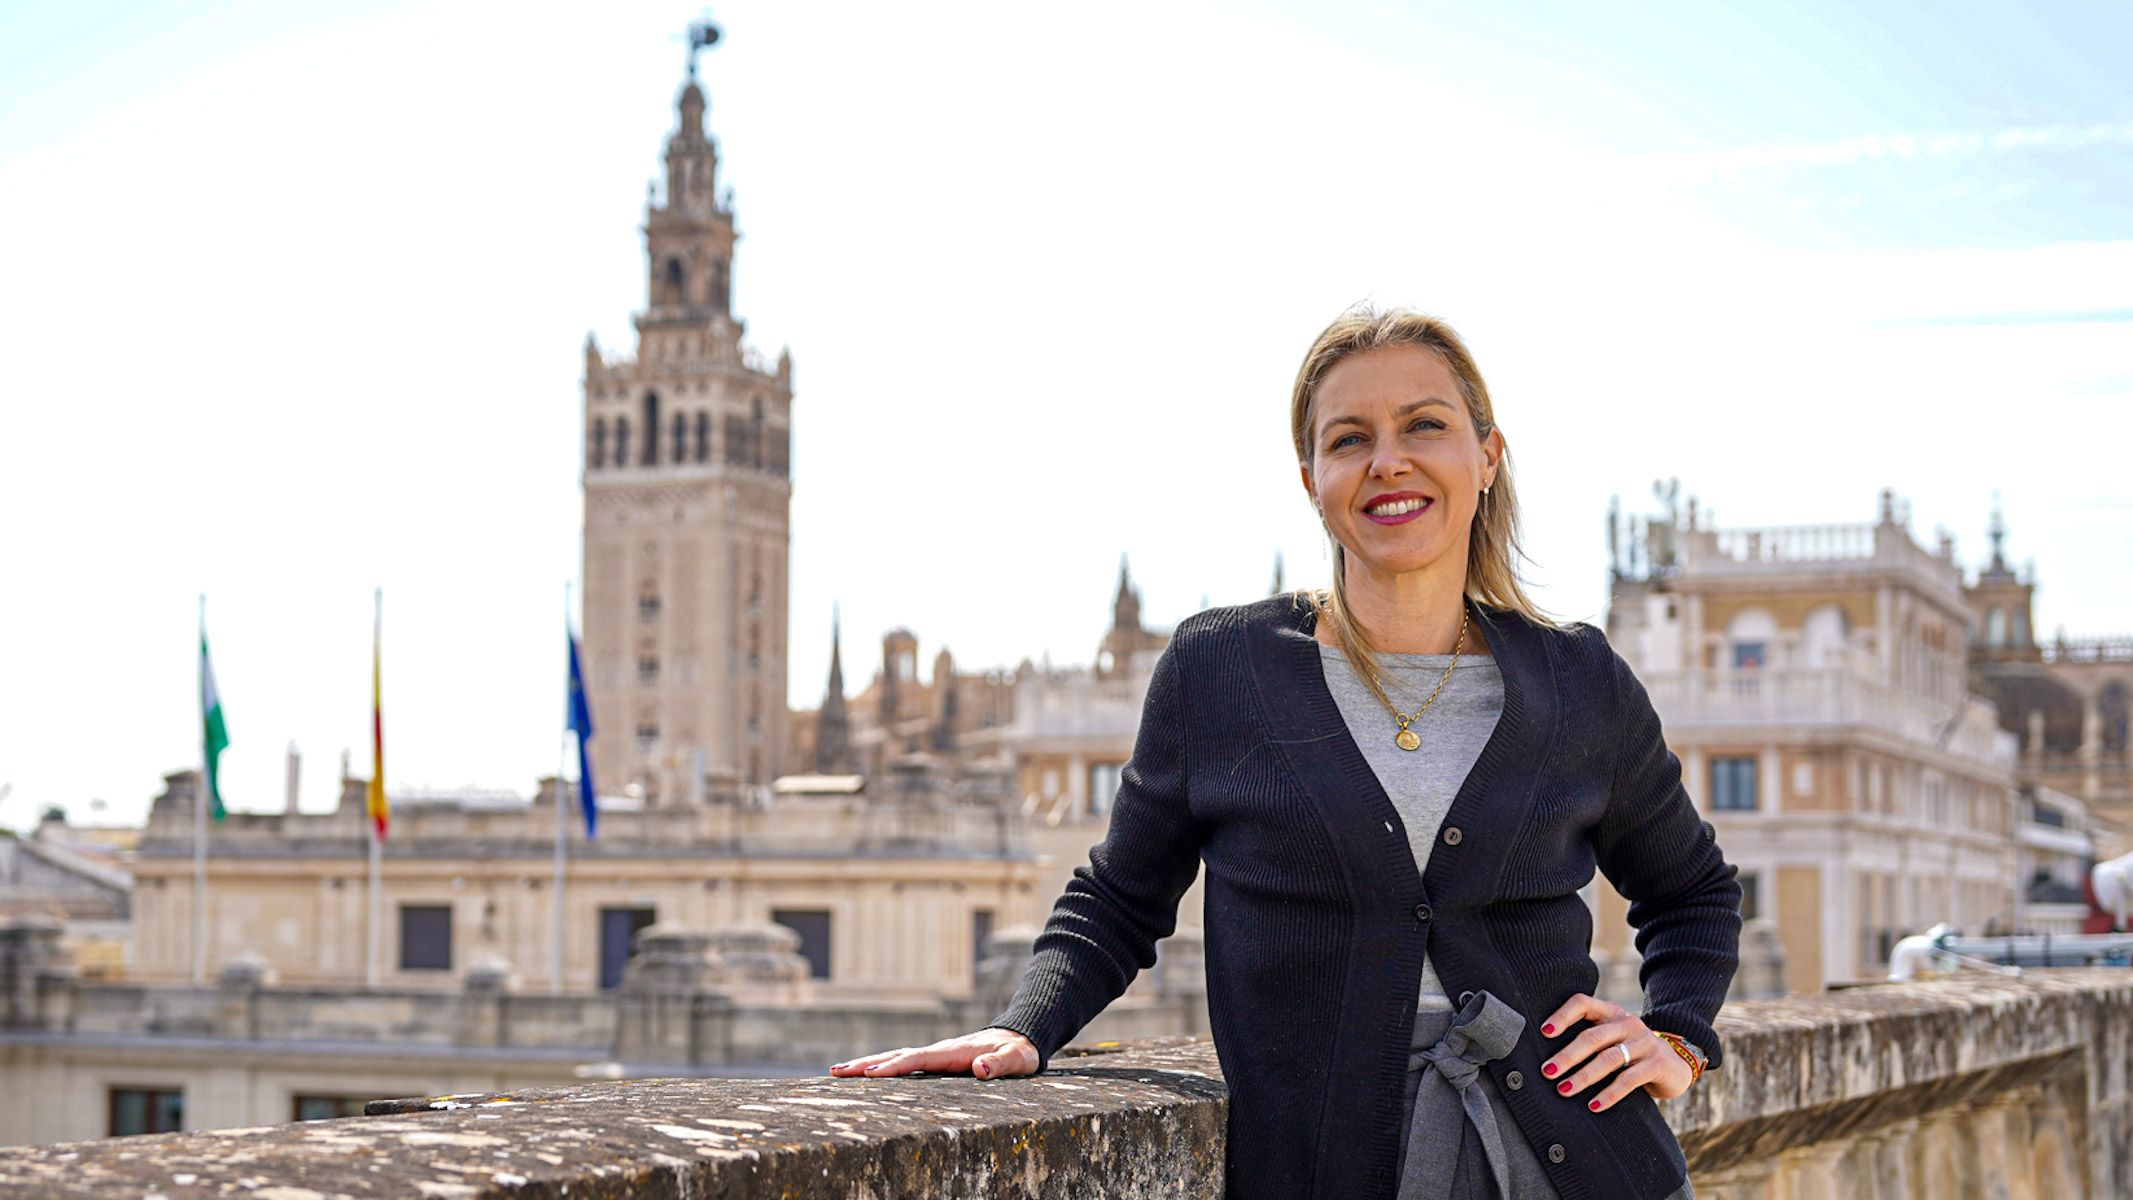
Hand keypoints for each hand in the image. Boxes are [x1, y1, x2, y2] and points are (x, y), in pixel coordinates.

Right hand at [828, 1027, 1039, 1080]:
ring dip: (867, 1064)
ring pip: (896, 1058)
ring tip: (837, 1072)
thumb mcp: (1017, 1060)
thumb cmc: (1019, 1052)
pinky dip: (881, 1068)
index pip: (918, 1059)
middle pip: (897, 1056)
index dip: (894, 1067)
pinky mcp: (935, 1061)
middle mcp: (939, 1051)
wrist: (1019, 1037)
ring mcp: (935, 1055)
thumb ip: (1000, 1064)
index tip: (870, 1074)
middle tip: (836, 1073)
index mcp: (954, 1052)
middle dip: (866, 1064)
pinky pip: (904, 1064)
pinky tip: (864, 1075)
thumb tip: (979, 1069)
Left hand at [1536, 994, 1694, 1112]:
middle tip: (1547, 1071)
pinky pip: (1628, 1080)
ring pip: (1608, 1059)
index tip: (1544, 1032)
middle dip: (1567, 1056)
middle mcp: (1627, 1023)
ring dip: (1584, 1076)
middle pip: (1592, 1037)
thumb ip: (1589, 1039)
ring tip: (1564, 1089)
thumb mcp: (1612, 1039)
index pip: (1583, 1003)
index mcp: (1611, 1012)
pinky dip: (1609, 1094)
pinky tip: (1594, 1106)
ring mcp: (1644, 1042)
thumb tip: (1548, 1059)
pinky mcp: (1656, 1064)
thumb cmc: (1630, 1052)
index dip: (1563, 1016)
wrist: (1675, 1064)